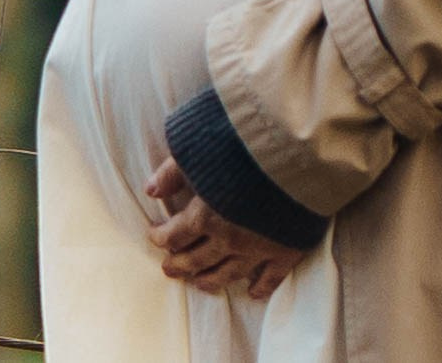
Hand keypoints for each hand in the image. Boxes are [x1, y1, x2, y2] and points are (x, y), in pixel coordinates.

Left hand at [145, 156, 305, 299]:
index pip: (174, 236)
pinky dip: (261, 287)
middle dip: (179, 265)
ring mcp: (258, 249)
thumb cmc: (240, 148)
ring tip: (199, 283)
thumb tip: (150, 190)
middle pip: (197, 260)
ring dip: (210, 280)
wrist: (292, 155)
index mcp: (204, 216)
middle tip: (169, 269)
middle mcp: (229, 239)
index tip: (154, 235)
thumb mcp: (196, 152)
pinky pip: (271, 277)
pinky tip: (253, 293)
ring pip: (229, 274)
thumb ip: (172, 172)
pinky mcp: (285, 251)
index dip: (160, 237)